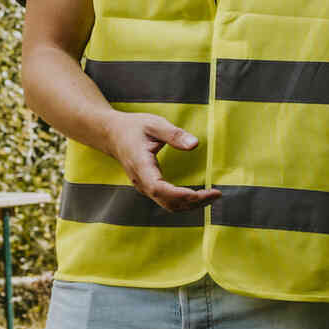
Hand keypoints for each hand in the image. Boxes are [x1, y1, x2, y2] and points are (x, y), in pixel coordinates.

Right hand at [103, 111, 219, 212]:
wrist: (112, 134)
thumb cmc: (133, 127)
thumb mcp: (154, 124)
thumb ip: (174, 134)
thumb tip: (195, 144)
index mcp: (141, 166)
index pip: (159, 188)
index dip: (180, 194)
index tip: (201, 193)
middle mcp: (141, 181)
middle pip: (167, 202)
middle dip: (193, 202)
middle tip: (216, 194)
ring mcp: (143, 187)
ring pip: (168, 205)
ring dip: (190, 204)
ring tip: (211, 196)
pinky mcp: (148, 187)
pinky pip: (166, 201)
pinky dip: (183, 202)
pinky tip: (198, 195)